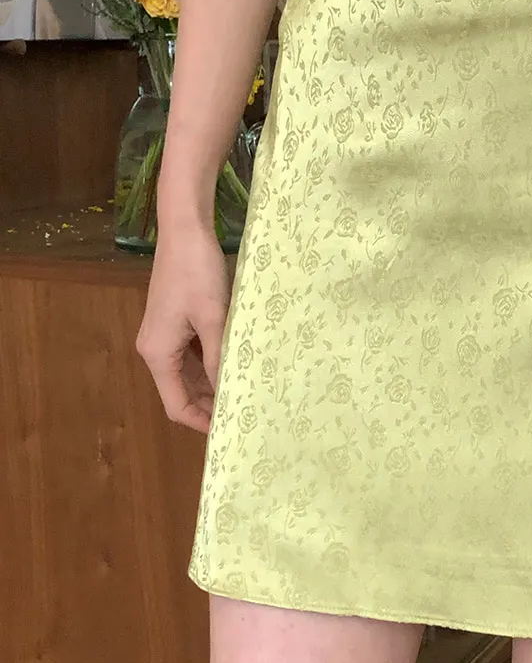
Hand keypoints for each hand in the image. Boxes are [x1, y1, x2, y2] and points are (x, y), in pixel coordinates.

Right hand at [137, 221, 230, 434]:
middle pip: (181, 391)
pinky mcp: (174, 322)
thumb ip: (218, 358)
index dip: (201, 422)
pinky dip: (210, 365)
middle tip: (245, 413)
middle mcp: (154, 349)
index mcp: (157, 353)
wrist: (185, 231)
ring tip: (244, 393)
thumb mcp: (213, 318)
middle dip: (209, 405)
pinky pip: (191, 355)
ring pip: (188, 374)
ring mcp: (164, 335)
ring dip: (212, 385)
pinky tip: (234, 366)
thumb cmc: (197, 273)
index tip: (229, 430)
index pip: (175, 405)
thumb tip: (230, 392)